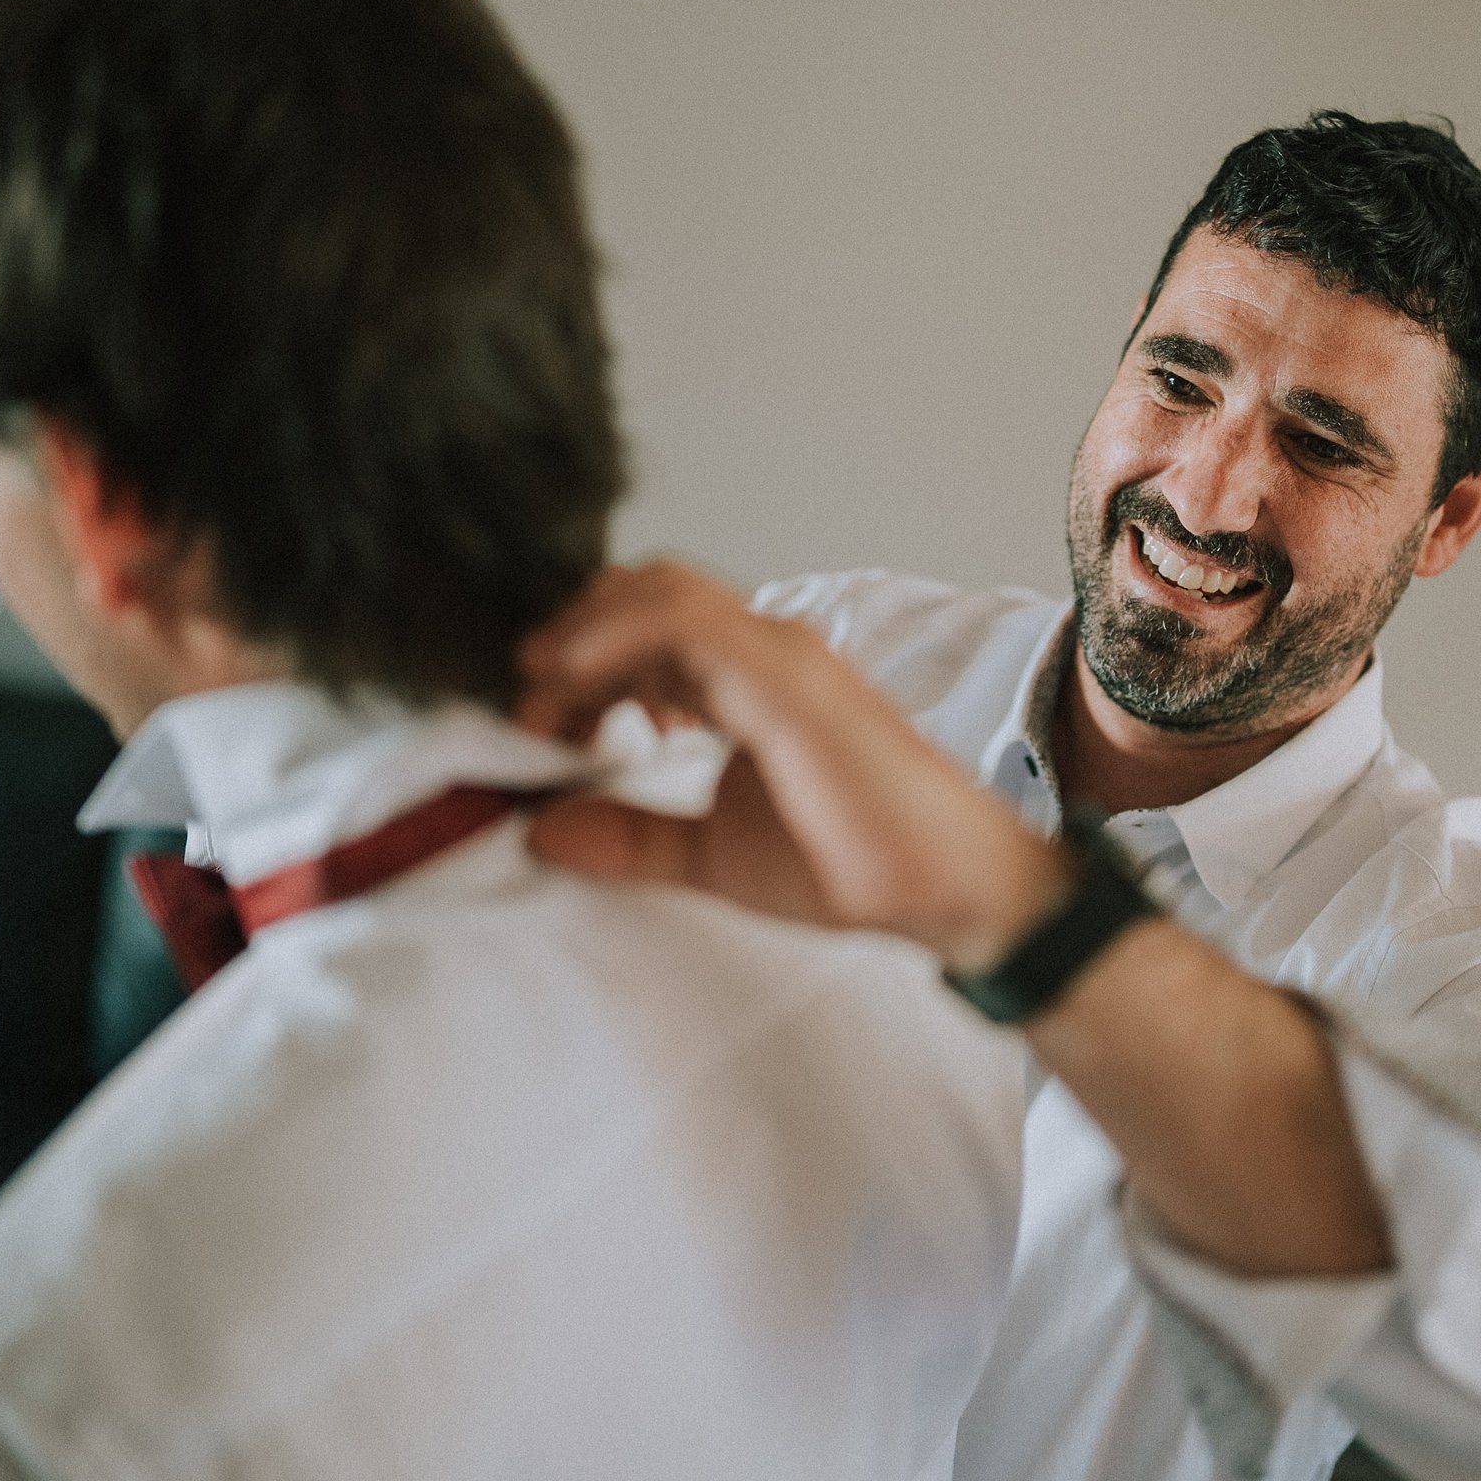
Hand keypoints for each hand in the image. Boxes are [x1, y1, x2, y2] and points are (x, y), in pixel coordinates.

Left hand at [517, 562, 1071, 974]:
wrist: (950, 886)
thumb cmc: (854, 862)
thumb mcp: (711, 854)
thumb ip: (633, 837)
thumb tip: (541, 831)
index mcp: (754, 676)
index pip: (652, 627)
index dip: (582, 661)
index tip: (542, 722)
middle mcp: (768, 649)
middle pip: (646, 593)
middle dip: (574, 637)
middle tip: (530, 706)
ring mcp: (781, 656)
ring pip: (661, 594)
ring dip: (584, 633)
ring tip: (541, 689)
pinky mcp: (788, 679)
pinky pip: (686, 626)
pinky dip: (615, 642)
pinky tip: (573, 684)